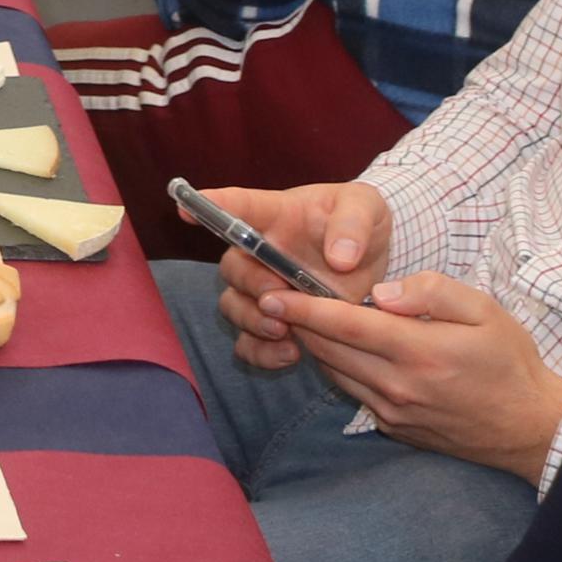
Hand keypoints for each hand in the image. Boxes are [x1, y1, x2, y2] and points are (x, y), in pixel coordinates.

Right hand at [203, 181, 389, 369]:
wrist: (377, 264)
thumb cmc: (362, 224)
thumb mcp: (367, 209)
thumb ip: (354, 224)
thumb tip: (339, 258)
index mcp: (276, 215)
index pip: (239, 205)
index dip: (210, 206)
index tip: (184, 210)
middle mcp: (260, 252)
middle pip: (232, 267)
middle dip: (250, 285)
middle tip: (276, 297)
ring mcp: (265, 290)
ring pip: (233, 306)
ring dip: (251, 321)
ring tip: (283, 330)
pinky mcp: (275, 322)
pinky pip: (248, 343)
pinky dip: (260, 353)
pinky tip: (290, 356)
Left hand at [263, 271, 561, 482]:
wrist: (531, 428)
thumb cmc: (510, 361)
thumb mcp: (484, 310)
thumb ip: (430, 291)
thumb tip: (380, 293)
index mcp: (418, 351)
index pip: (345, 325)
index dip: (304, 307)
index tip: (273, 293)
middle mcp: (398, 385)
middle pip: (329, 350)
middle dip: (298, 322)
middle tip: (274, 297)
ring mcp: (393, 412)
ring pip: (335, 373)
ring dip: (315, 346)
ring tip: (301, 319)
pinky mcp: (394, 428)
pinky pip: (353, 392)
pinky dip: (339, 369)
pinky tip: (340, 350)